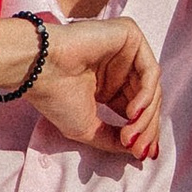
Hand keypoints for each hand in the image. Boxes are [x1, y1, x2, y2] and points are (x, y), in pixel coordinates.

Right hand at [0, 10, 161, 161]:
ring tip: (130, 135)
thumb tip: (138, 152)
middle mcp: (119, 66)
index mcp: (109, 84)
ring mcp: (125, 50)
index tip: (142, 156)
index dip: (143, 133)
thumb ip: (114, 139)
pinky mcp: (129, 34)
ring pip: (152, 87)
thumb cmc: (56, 97)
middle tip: (138, 149)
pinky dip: (146, 95)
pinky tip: (133, 112)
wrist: (39, 70)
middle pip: (148, 100)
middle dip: (146, 128)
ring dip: (146, 116)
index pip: (137, 109)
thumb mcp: (88, 128)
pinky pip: (150, 70)